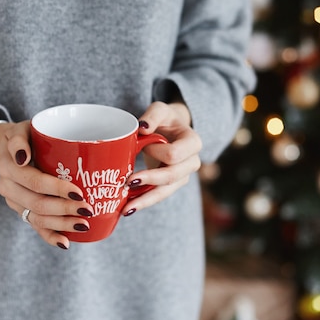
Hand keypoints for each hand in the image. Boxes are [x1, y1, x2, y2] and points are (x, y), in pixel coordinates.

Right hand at [0, 121, 93, 249]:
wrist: (8, 147)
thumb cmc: (24, 135)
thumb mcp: (20, 130)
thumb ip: (19, 141)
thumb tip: (23, 157)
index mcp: (9, 168)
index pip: (35, 182)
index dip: (57, 189)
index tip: (79, 191)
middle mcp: (9, 188)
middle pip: (38, 204)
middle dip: (65, 209)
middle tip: (88, 209)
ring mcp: (15, 202)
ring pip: (38, 218)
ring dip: (62, 224)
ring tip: (84, 225)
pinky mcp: (21, 211)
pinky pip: (35, 227)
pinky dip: (50, 237)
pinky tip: (65, 243)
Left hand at [121, 101, 201, 216]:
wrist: (170, 129)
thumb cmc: (165, 119)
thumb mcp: (160, 110)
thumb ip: (152, 115)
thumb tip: (142, 128)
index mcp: (193, 142)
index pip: (174, 154)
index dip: (157, 151)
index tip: (144, 143)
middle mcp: (192, 162)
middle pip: (171, 176)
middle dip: (150, 180)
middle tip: (127, 181)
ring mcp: (183, 176)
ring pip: (165, 192)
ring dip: (145, 200)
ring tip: (126, 208)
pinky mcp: (171, 185)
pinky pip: (158, 196)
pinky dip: (143, 201)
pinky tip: (128, 208)